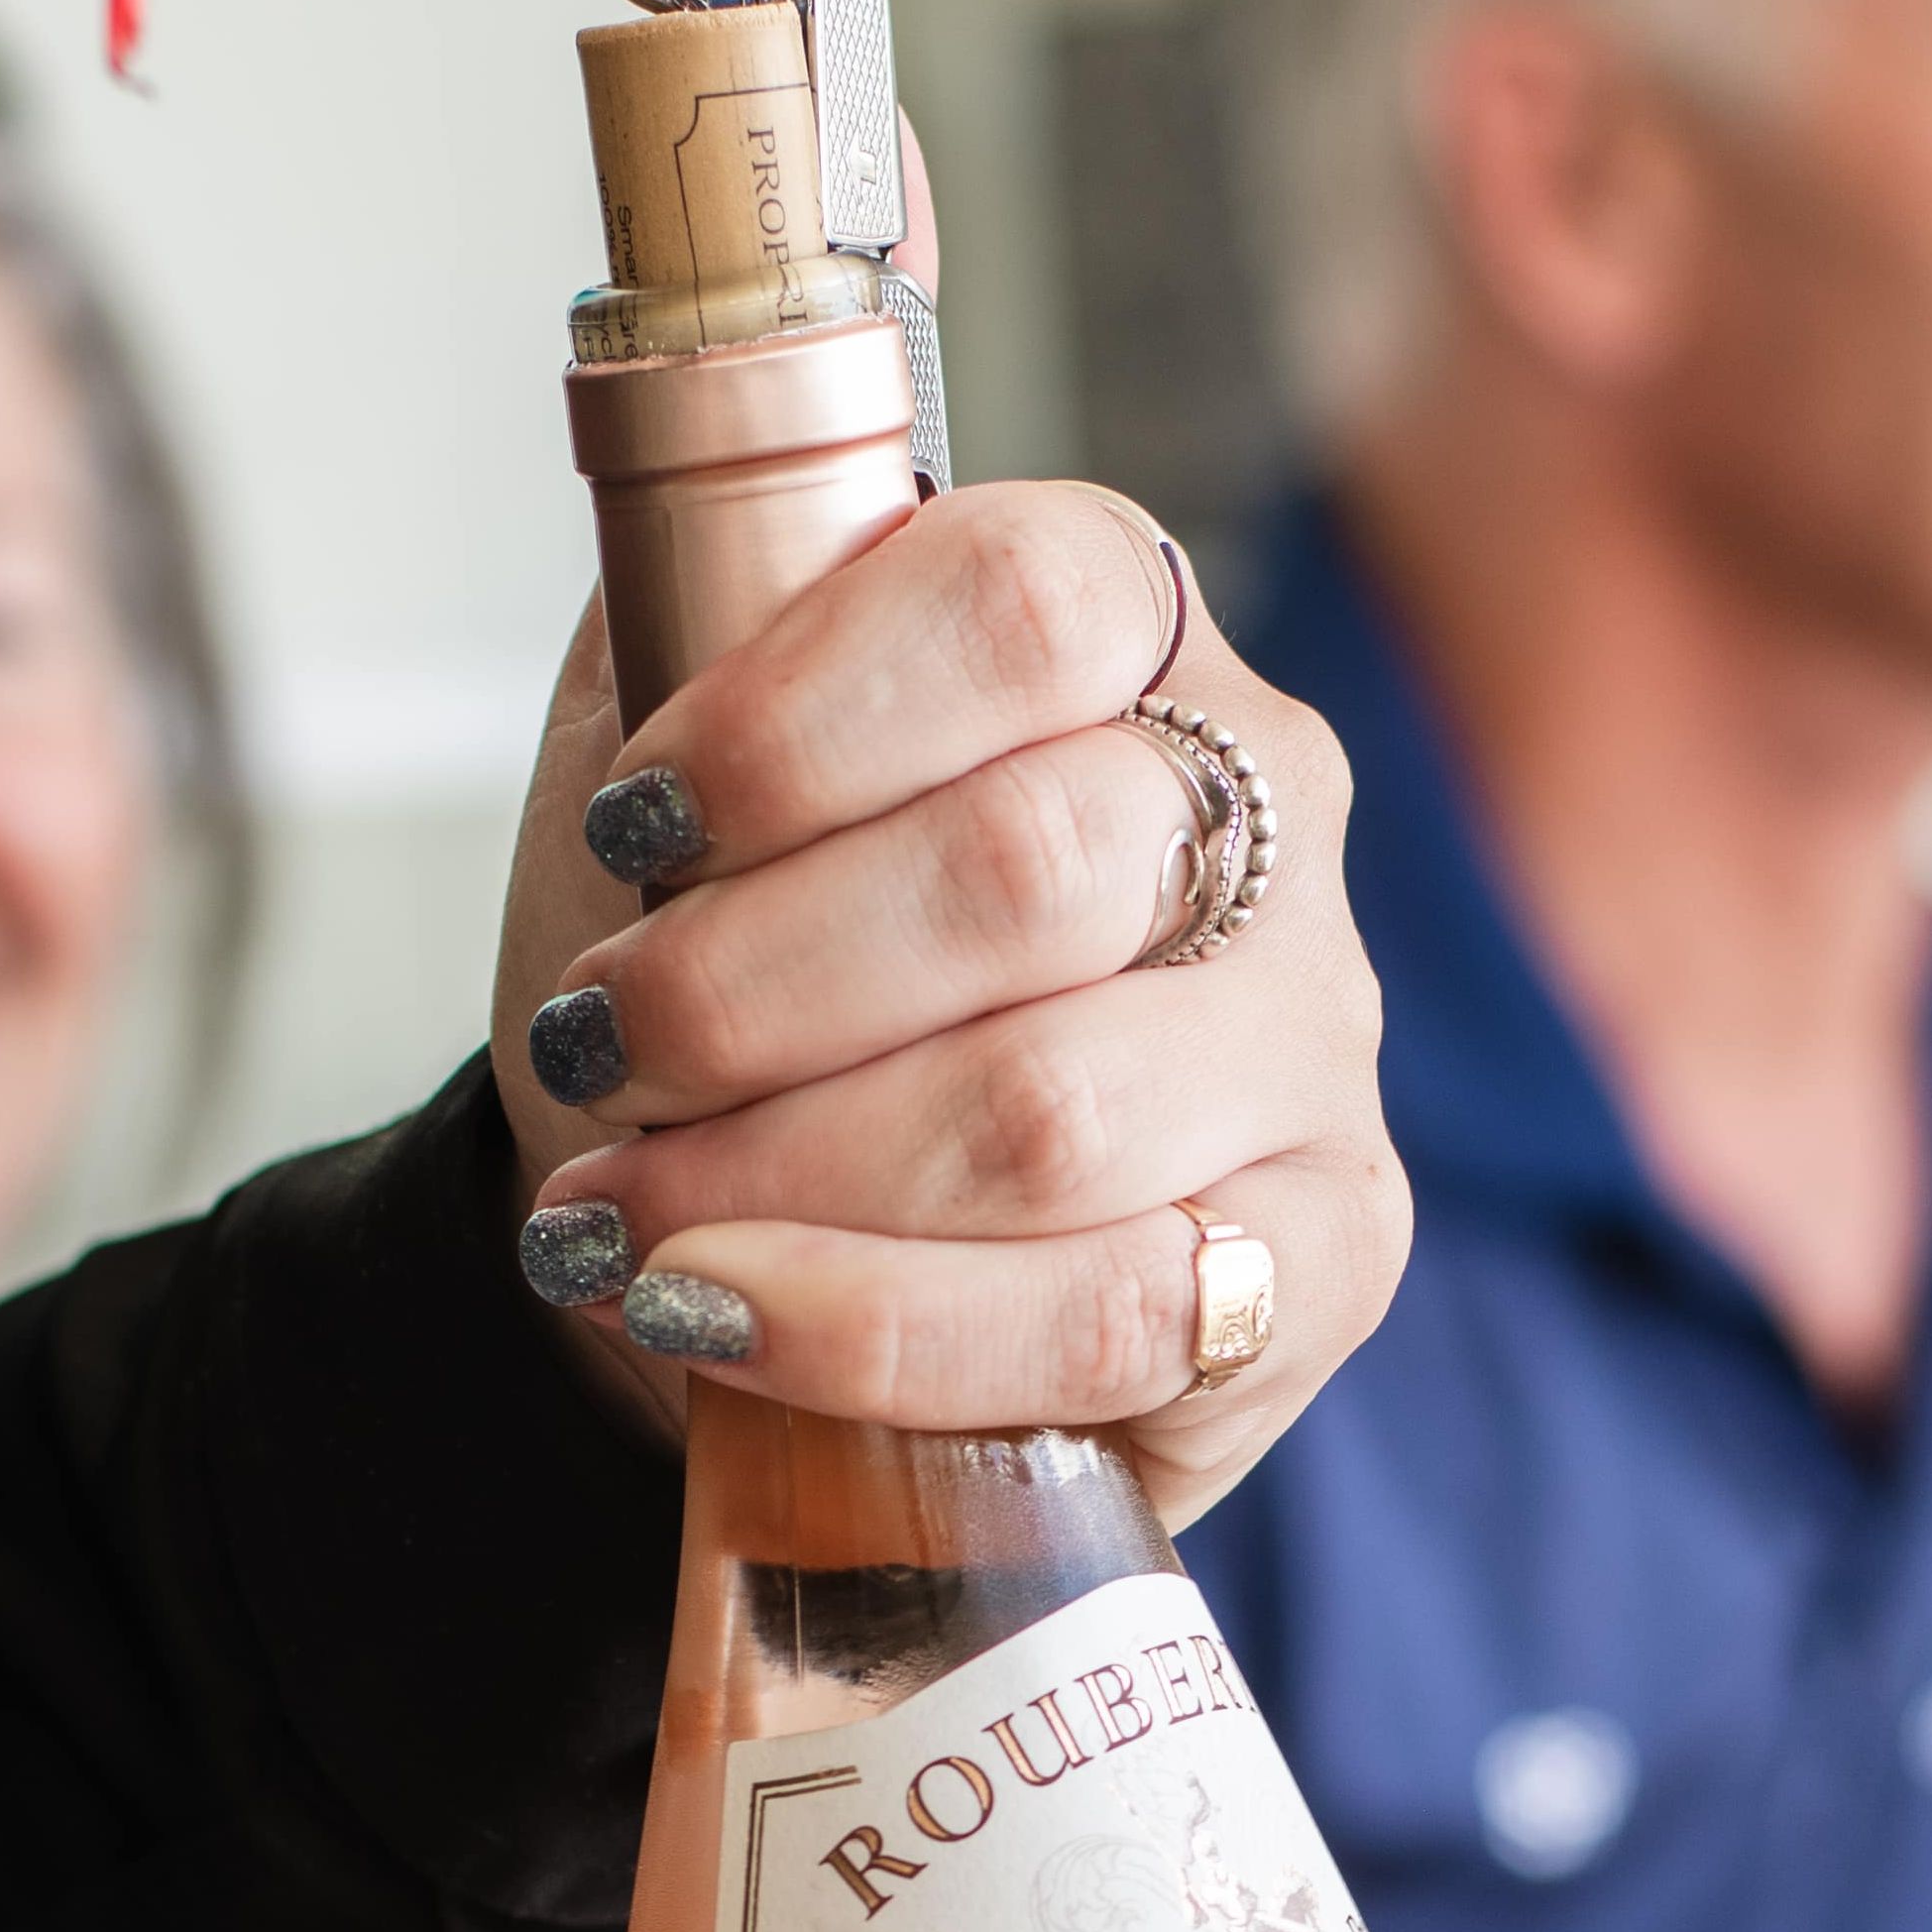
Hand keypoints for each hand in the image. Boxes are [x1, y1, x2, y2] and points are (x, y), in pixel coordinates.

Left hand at [487, 484, 1403, 1526]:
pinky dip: (876, 1327)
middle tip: (603, 1043)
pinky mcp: (1329, 1254)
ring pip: (1058, 1109)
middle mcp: (1268, 819)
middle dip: (748, 985)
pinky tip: (723, 1314)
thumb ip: (695, 642)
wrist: (792, 1211)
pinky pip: (1120, 1310)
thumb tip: (667, 612)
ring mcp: (1316, 1042)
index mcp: (1136, 636)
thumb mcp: (691, 757)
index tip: (638, 820)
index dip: (801, 716)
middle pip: (1027, 868)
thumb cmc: (751, 966)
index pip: (1023, 603)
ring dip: (781, 1170)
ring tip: (617, 1210)